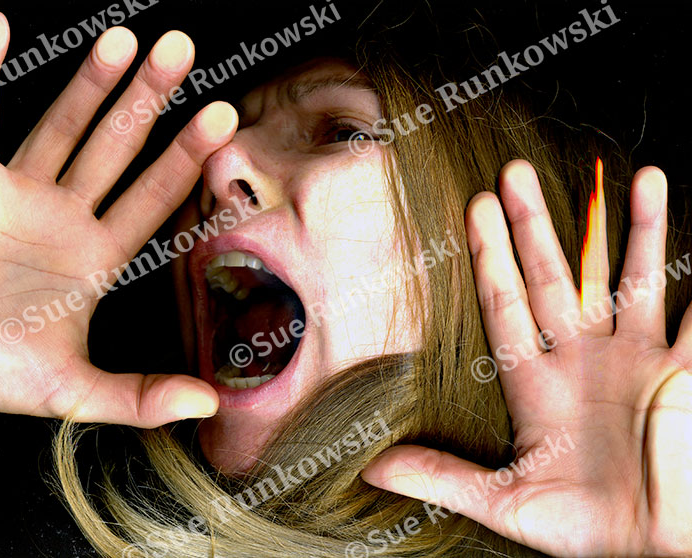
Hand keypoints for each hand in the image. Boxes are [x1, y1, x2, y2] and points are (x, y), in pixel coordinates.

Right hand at [0, 12, 236, 426]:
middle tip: (183, 50)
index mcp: (97, 258)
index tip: (222, 118)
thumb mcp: (68, 391)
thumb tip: (209, 405)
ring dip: (90, 81)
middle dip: (149, 100)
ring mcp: (16, 192)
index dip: (187, 158)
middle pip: (118, 147)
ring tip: (125, 38)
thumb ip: (138, 395)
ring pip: (60, 124)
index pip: (154, 198)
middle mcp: (66, 217)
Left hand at [362, 160, 691, 555]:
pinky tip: (689, 228)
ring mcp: (635, 358)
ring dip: (630, 230)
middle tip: (513, 172)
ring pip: (630, 279)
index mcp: (537, 383)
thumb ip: (442, 476)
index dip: (490, 257)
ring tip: (632, 175)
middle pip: (554, 276)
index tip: (475, 209)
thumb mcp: (506, 502)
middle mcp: (583, 359)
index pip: (506, 304)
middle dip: (535, 225)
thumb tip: (371, 468)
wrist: (656, 548)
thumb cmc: (587, 528)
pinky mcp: (683, 370)